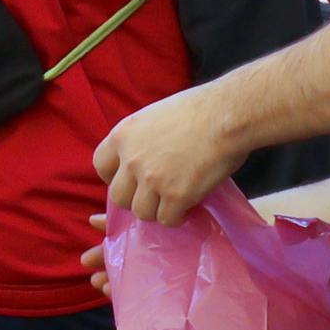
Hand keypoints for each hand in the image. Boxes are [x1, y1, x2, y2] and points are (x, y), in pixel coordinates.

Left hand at [93, 82, 249, 228]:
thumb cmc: (200, 110)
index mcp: (122, 136)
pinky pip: (167, 219)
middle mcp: (131, 159)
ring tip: (174, 201)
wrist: (228, 115)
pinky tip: (188, 206)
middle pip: (118, 197)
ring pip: (141, 212)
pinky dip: (178, 216)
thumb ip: (140, 140)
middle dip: (136, 199)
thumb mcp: (154, 117)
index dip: (115, 177)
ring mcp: (152, 179)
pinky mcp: (176, 195)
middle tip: (156, 195)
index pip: (101, 166)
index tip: (131, 180)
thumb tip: (137, 161)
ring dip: (157, 210)